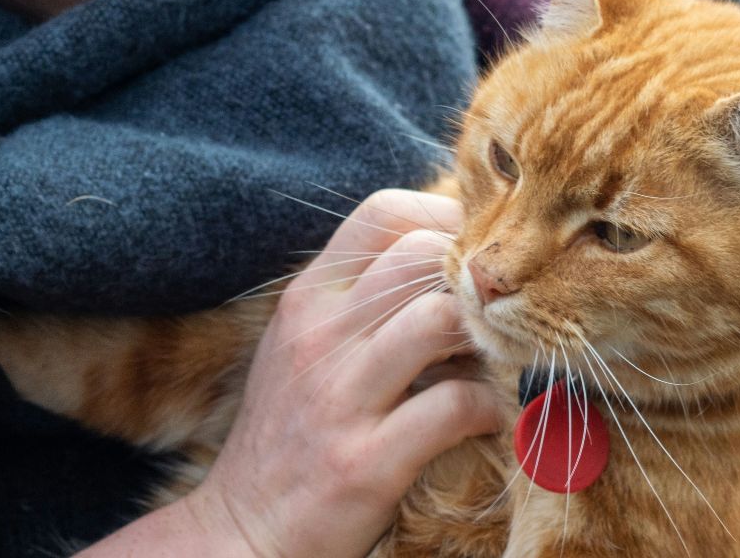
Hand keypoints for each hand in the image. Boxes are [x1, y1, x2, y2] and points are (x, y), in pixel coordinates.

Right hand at [181, 188, 506, 557]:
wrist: (243, 529)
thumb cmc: (289, 432)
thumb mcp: (304, 345)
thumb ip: (357, 298)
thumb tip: (440, 258)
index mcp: (306, 298)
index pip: (383, 214)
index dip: (444, 218)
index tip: (475, 253)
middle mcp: (319, 336)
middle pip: (420, 255)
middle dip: (473, 278)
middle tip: (495, 311)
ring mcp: (340, 397)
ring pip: (437, 319)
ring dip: (485, 338)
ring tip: (493, 361)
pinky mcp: (365, 460)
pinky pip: (453, 406)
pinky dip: (488, 408)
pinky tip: (485, 418)